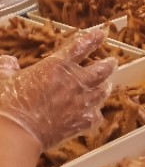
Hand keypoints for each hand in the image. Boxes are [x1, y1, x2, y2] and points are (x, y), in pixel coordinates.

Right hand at [0, 31, 115, 149]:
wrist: (17, 132)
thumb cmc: (8, 102)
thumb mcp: (3, 79)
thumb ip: (7, 68)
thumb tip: (7, 61)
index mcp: (56, 66)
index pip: (79, 47)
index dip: (92, 39)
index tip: (101, 34)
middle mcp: (74, 82)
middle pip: (100, 70)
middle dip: (108, 65)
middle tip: (112, 62)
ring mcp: (81, 103)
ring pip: (101, 92)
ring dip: (105, 87)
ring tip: (107, 85)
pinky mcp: (82, 122)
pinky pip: (96, 116)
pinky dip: (96, 114)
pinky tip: (95, 114)